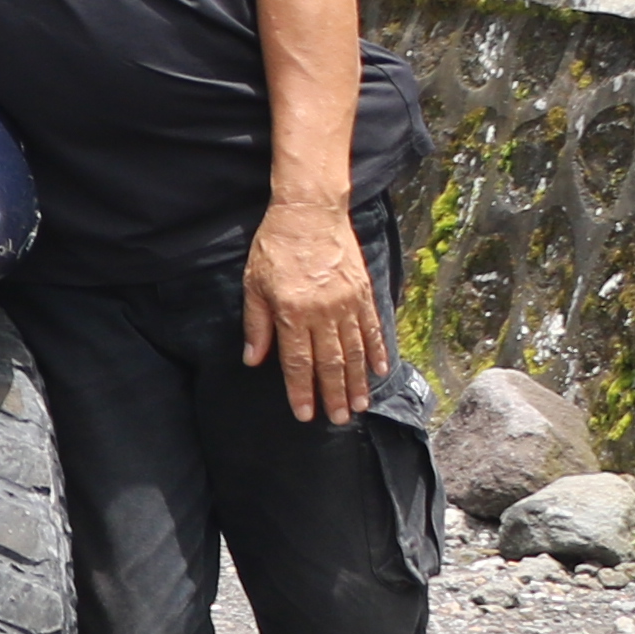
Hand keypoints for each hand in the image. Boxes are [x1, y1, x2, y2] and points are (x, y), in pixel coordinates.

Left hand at [243, 194, 389, 422]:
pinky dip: (378, 352)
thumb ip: (256, 324)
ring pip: (355, 352)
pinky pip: (373, 329)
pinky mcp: (364, 294)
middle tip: (340, 420)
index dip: (301, 390)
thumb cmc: (275, 247)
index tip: (305, 414)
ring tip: (360, 406)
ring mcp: (348, 304)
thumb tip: (253, 359)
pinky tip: (380, 372)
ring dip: (357, 382)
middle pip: (330, 363)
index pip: (297, 361)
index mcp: (292, 312)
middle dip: (334, 395)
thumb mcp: (253, 283)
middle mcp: (323, 312)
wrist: (310, 213)